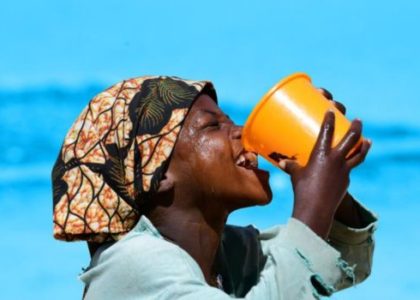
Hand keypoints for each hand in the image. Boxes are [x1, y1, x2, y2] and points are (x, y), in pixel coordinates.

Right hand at [278, 96, 370, 237]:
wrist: (316, 209)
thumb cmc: (302, 190)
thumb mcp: (295, 175)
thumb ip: (291, 166)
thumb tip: (282, 162)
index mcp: (321, 154)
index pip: (327, 131)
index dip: (330, 119)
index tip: (331, 111)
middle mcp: (336, 160)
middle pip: (351, 139)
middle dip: (356, 128)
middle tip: (358, 120)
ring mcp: (344, 171)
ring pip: (358, 154)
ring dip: (363, 145)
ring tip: (367, 140)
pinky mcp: (346, 181)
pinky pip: (351, 169)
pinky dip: (352, 163)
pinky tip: (350, 164)